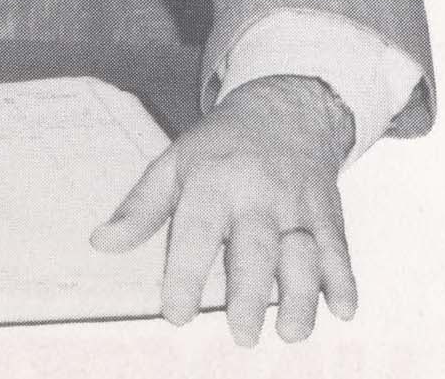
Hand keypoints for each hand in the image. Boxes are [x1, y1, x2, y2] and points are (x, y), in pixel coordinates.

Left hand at [91, 75, 355, 345]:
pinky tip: (342, 309)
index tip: (176, 314)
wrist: (283, 110)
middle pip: (255, 245)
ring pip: (302, 252)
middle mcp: (257, 192)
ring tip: (289, 333)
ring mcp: (296, 203)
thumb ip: (140, 208)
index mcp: (212, 179)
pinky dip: (343, 280)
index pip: (197, 229)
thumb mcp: (173, 163)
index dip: (185, 273)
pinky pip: (339, 249)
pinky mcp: (328, 214)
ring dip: (301, 296)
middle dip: (250, 292)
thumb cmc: (220, 146)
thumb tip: (101, 243)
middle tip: (241, 334)